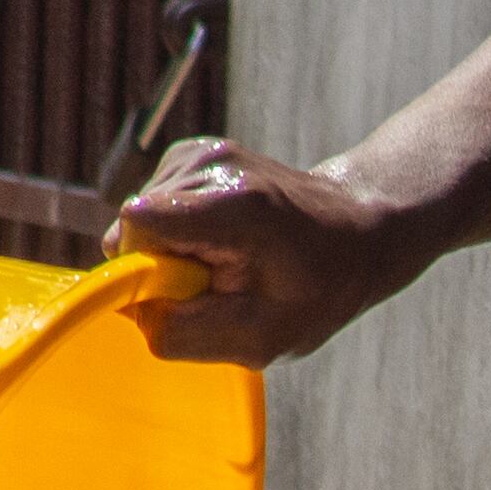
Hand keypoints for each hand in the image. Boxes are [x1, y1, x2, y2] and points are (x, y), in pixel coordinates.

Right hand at [114, 141, 424, 365]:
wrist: (356, 231)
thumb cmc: (317, 289)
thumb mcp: (262, 337)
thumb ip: (188, 333)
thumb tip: (133, 313)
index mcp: (233, 202)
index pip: (136, 223)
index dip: (147, 269)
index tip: (191, 290)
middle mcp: (210, 162)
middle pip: (134, 223)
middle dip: (163, 266)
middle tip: (222, 280)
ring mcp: (200, 152)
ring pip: (141, 216)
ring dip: (173, 251)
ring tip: (228, 259)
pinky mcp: (194, 154)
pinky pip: (155, 207)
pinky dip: (179, 233)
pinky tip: (222, 240)